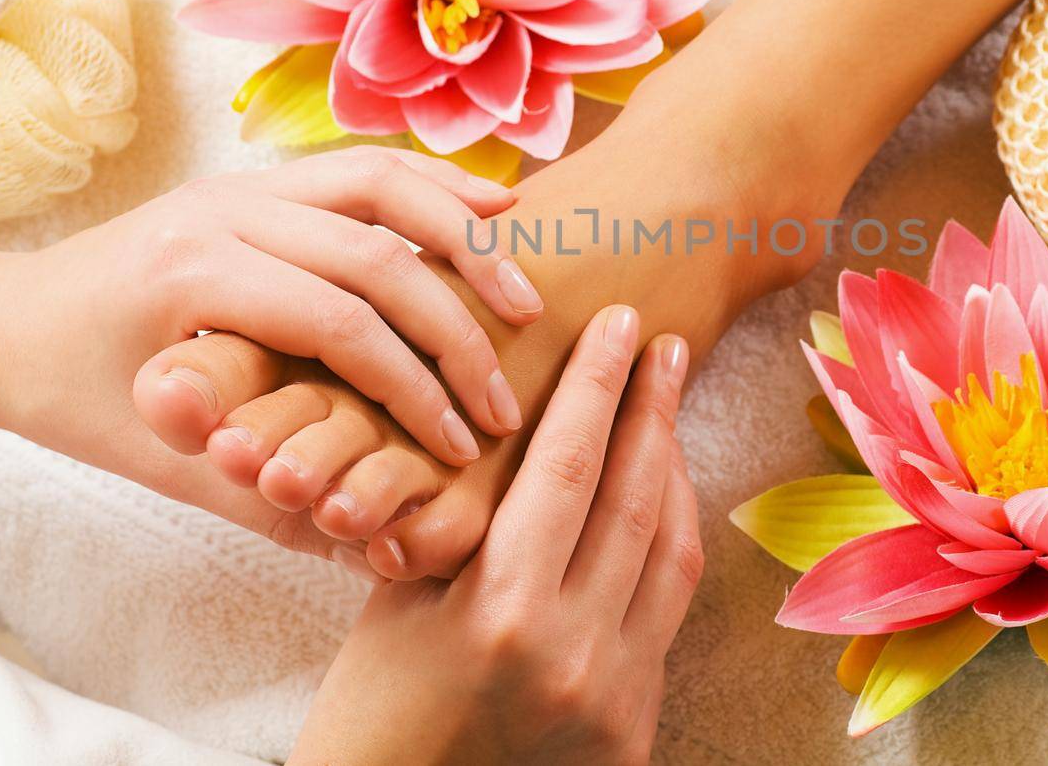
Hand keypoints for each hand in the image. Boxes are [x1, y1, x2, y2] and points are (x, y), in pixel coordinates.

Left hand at [0, 146, 542, 465]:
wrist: (0, 318)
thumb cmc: (66, 396)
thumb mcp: (156, 464)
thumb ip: (262, 497)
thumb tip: (372, 543)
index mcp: (190, 276)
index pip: (341, 322)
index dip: (416, 387)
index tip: (461, 445)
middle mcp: (220, 211)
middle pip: (378, 250)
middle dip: (459, 326)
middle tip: (504, 396)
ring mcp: (240, 184)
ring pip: (381, 181)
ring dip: (464, 234)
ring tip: (525, 291)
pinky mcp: (258, 181)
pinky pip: (364, 168)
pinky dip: (433, 189)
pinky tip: (492, 210)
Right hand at [290, 305, 700, 764]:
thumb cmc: (373, 706)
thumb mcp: (398, 598)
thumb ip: (464, 518)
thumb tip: (515, 424)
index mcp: (500, 611)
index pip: (565, 468)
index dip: (598, 385)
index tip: (622, 323)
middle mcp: (573, 650)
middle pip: (635, 499)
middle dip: (653, 408)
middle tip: (666, 344)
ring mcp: (615, 693)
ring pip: (672, 551)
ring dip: (673, 470)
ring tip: (665, 408)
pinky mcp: (636, 724)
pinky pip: (668, 608)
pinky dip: (669, 540)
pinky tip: (660, 496)